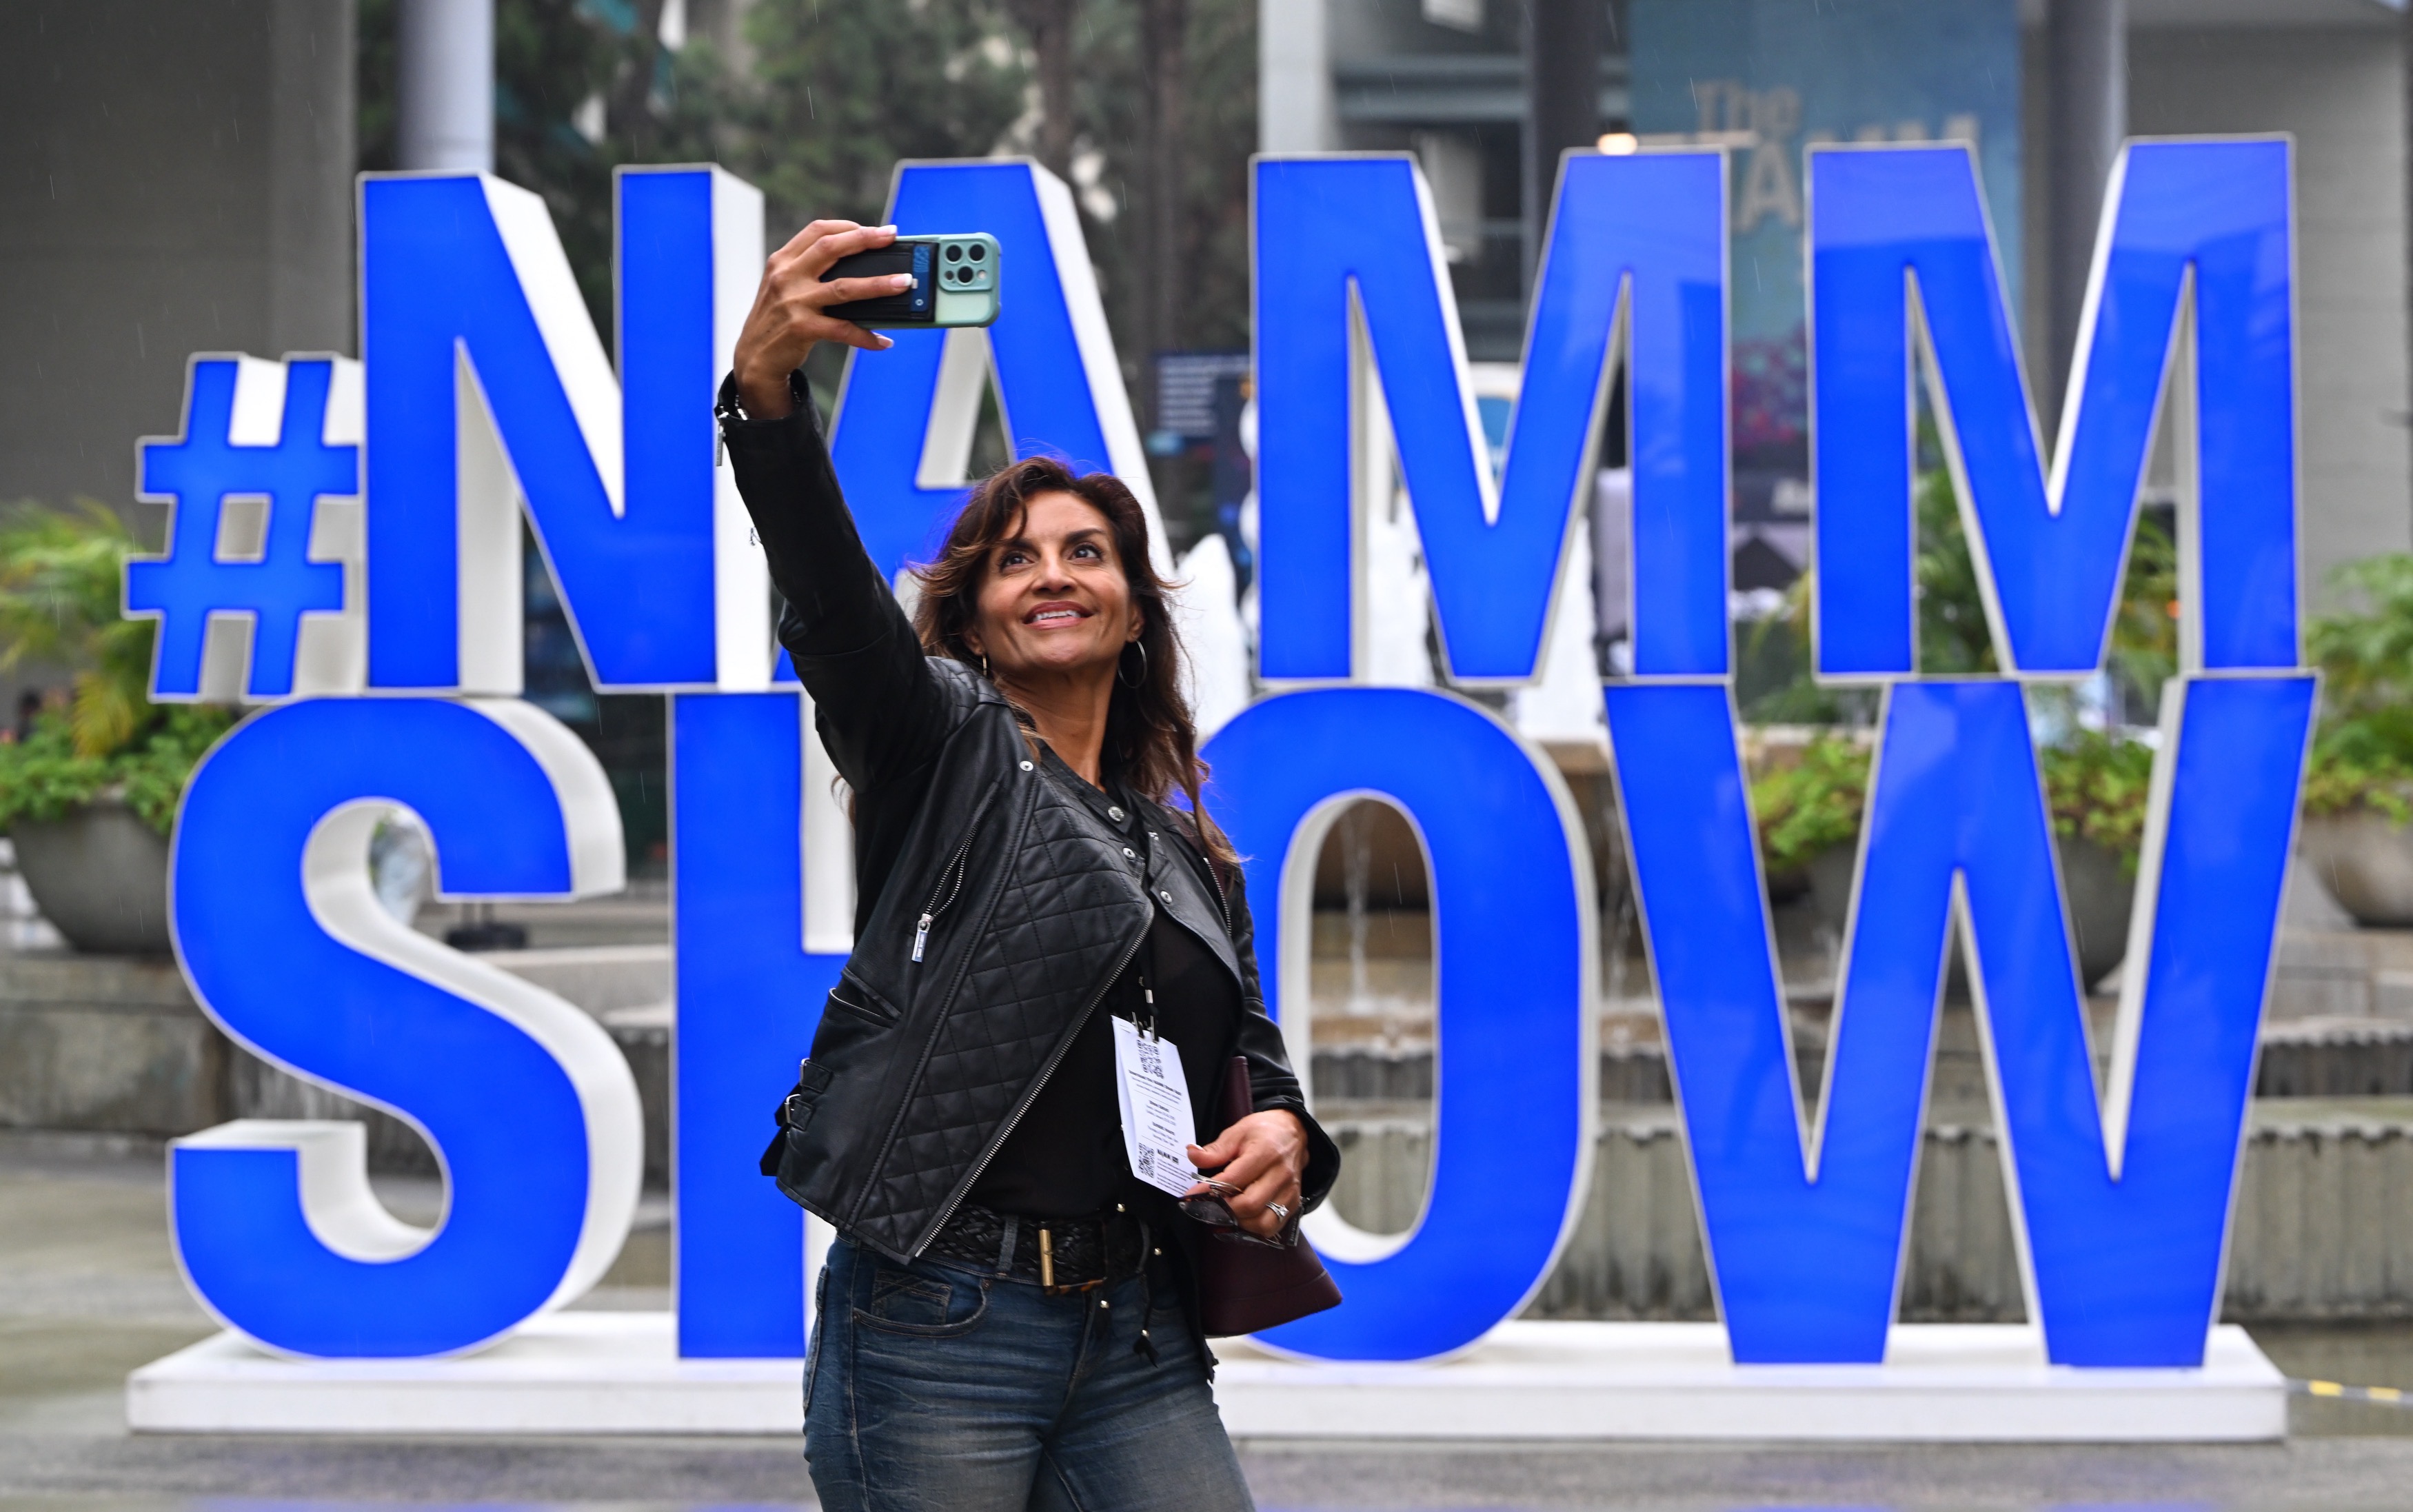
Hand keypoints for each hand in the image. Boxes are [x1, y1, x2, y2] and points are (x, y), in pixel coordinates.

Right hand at [731, 220, 908, 418]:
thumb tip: (861, 268)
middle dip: (865, 239)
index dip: (848, 226)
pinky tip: (883, 341)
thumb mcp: (783, 286)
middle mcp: (787, 276)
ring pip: (844, 288)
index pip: (817, 231)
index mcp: (783, 261)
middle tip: (892, 237)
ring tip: (904, 283)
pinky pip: (843, 329)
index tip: (873, 229)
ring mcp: (794, 302)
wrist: (753, 358)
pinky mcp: (802, 328)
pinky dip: (866, 336)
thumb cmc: (777, 319)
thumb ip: (809, 271)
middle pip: (831, 248)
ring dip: (878, 285)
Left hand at [1186, 1109, 1306, 1239]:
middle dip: (1225, 1208)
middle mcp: (1281, 1174)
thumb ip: (1215, 1150)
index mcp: (1266, 1153)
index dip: (1210, 1190)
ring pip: (1263, 1222)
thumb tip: (1192, 1154)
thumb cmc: (1263, 1131)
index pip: (1233, 1180)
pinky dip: (1254, 1226)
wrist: (1293, 1131)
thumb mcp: (1237, 1133)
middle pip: (1249, 1205)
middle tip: (1212, 1202)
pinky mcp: (1294, 1203)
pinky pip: (1273, 1226)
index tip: (1193, 1194)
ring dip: (1240, 1221)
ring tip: (1229, 1209)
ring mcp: (1289, 1191)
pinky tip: (1244, 1215)